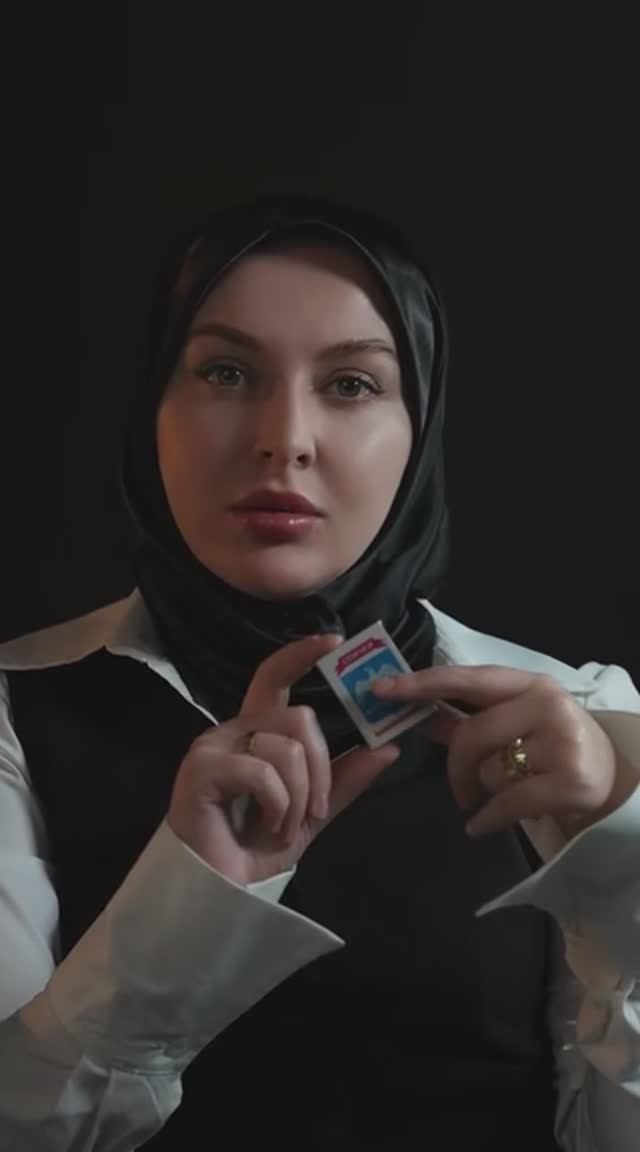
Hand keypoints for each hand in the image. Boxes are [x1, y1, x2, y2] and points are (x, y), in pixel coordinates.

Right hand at [168, 635, 398, 883]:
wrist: (219, 888)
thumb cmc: (254, 846)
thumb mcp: (311, 812)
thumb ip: (344, 780)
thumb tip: (388, 748)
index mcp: (257, 732)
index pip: (273, 676)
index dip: (301, 654)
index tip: (334, 641)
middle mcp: (233, 730)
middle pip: (298, 717)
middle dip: (321, 768)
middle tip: (316, 810)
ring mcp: (213, 746)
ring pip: (286, 748)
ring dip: (298, 797)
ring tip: (282, 826)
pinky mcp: (201, 767)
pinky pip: (262, 771)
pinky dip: (278, 806)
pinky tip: (266, 826)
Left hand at [374, 665, 639, 836]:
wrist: (615, 783)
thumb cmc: (554, 749)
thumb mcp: (515, 724)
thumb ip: (464, 718)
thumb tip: (412, 711)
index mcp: (529, 683)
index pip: (468, 678)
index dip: (422, 683)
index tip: (380, 689)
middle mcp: (548, 704)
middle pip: (470, 733)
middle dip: (454, 767)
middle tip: (457, 789)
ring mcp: (562, 742)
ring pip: (487, 770)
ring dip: (480, 791)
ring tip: (496, 797)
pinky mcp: (570, 781)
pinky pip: (504, 803)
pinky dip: (485, 819)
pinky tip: (481, 825)